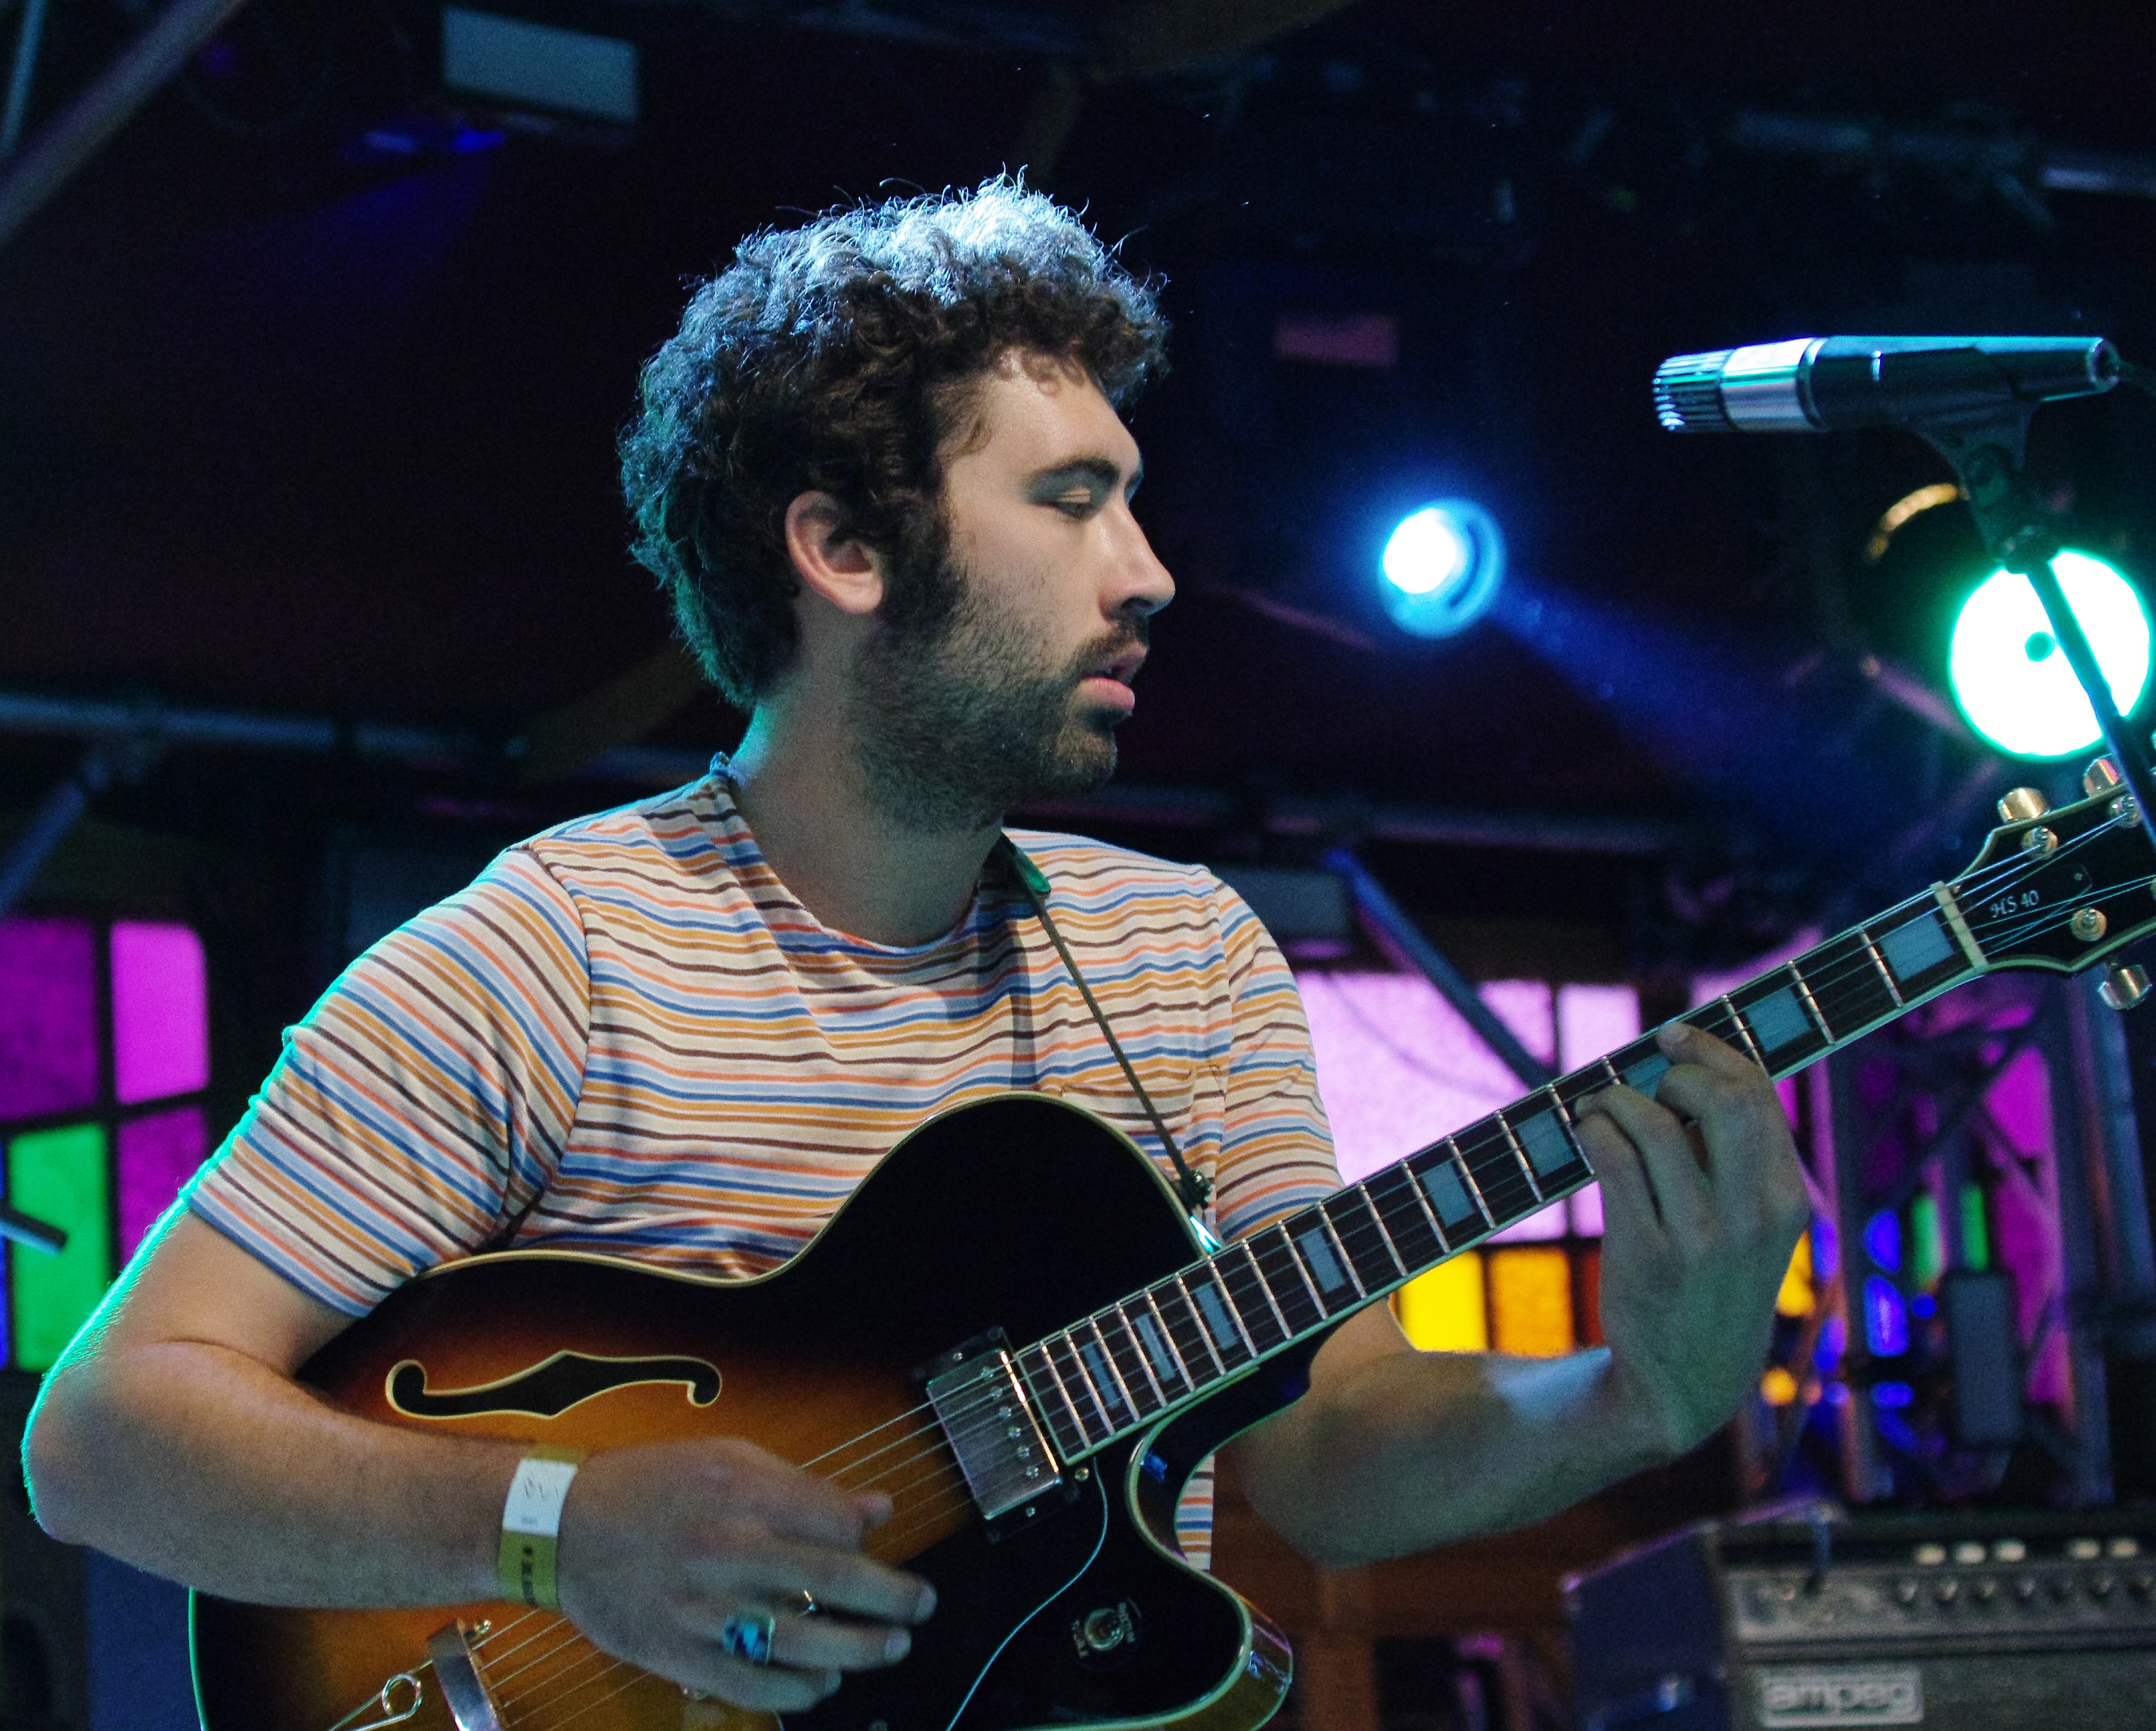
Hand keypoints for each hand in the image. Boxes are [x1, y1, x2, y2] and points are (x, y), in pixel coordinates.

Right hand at [554, 1438, 936, 1709]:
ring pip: (801, 1641)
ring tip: (889, 1648)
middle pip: (833, 1580)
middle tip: (921, 1607)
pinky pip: (753, 1684)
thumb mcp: (729, 1459)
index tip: (880, 1547)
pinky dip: (798, 1689)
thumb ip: (805, 1486)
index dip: (869, 1539)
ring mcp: (705, 1609)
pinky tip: (823, 1682)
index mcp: (745, 1494)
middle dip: (891, 1599)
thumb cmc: (653, 1484)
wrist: (561, 1526)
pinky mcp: (680, 1654)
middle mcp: (730, 1551)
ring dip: (858, 1650)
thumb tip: (877, 1508)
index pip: (836, 1524)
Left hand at [1576, 1023, 1808, 1462]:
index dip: (1713, 1052)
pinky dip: (1594, 1129)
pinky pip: (1614, 1159)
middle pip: (1719, 1097)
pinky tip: (1587, 1130)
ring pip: (1656, 1123)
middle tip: (1644, 1077)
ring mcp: (1701, 1236)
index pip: (1759, 1094)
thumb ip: (1737, 1162)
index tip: (1676, 1036)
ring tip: (1600, 1106)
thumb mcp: (1754, 1231)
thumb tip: (1693, 1072)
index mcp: (1787, 1201)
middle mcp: (1754, 1216)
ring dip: (1618, 1099)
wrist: (1686, 1384)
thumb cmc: (1713, 1288)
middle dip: (1674, 1070)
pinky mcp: (1648, 1252)